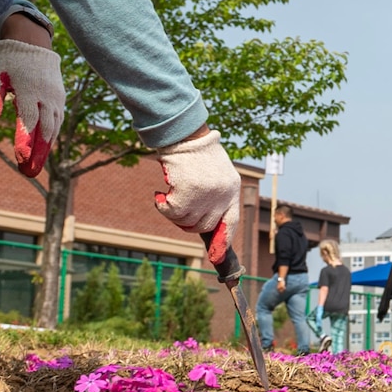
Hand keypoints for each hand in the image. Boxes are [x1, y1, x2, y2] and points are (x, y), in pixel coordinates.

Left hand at [0, 38, 64, 176]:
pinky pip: (57, 121)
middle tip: (28, 173)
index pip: (29, 120)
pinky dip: (50, 136)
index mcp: (29, 90)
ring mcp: (56, 98)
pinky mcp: (59, 99)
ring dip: (45, 148)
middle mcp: (46, 96)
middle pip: (45, 129)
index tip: (21, 159)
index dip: (26, 141)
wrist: (32, 44)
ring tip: (34, 166)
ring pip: (54, 127)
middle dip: (37, 153)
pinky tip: (42, 148)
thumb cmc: (7, 62)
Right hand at [153, 130, 242, 266]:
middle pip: (205, 225)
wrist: (184, 135)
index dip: (223, 240)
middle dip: (188, 222)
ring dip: (173, 213)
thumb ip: (215, 194)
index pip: (231, 221)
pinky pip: (172, 213)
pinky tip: (159, 195)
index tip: (216, 256)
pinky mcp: (188, 194)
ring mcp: (206, 196)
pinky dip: (162, 207)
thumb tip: (203, 220)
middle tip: (176, 209)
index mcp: (232, 189)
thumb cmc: (196, 152)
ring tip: (167, 196)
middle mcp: (223, 195)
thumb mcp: (215, 172)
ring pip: (186, 221)